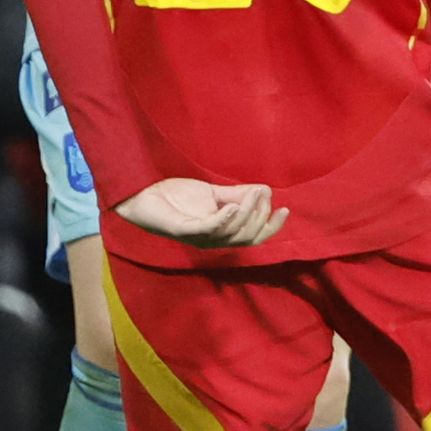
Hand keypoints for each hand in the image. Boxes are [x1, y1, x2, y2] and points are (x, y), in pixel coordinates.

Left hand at [114, 178, 288, 248]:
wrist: (145, 194)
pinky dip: (225, 218)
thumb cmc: (176, 196)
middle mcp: (213, 241)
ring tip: (252, 194)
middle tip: (262, 194)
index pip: (254, 237)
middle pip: (248, 237)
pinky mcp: (185, 231)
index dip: (272, 227)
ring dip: (247, 213)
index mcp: (222, 233)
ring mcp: (199, 238)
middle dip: (260, 215)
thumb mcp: (212, 193)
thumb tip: (264, 190)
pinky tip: (233, 205)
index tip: (285, 209)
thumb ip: (237, 193)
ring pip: (233, 234)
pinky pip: (210, 228)